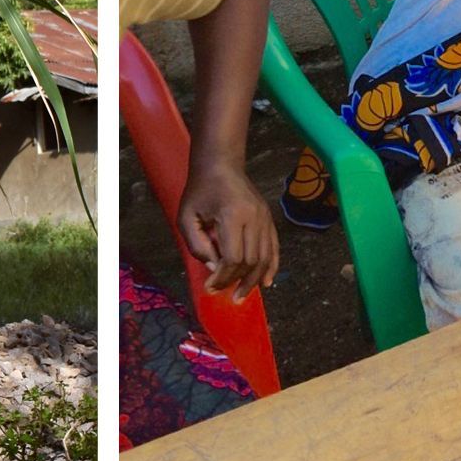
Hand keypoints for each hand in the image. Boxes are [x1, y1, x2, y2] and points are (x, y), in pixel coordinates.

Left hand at [179, 172, 278, 297]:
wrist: (221, 165)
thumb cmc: (200, 190)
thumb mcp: (187, 217)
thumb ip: (197, 246)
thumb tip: (215, 269)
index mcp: (233, 215)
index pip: (232, 257)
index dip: (222, 277)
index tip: (210, 287)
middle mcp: (254, 218)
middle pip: (250, 261)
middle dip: (236, 282)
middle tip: (223, 294)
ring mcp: (265, 218)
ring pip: (264, 258)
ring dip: (253, 280)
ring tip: (241, 295)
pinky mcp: (269, 219)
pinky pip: (273, 248)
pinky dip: (271, 267)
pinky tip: (265, 283)